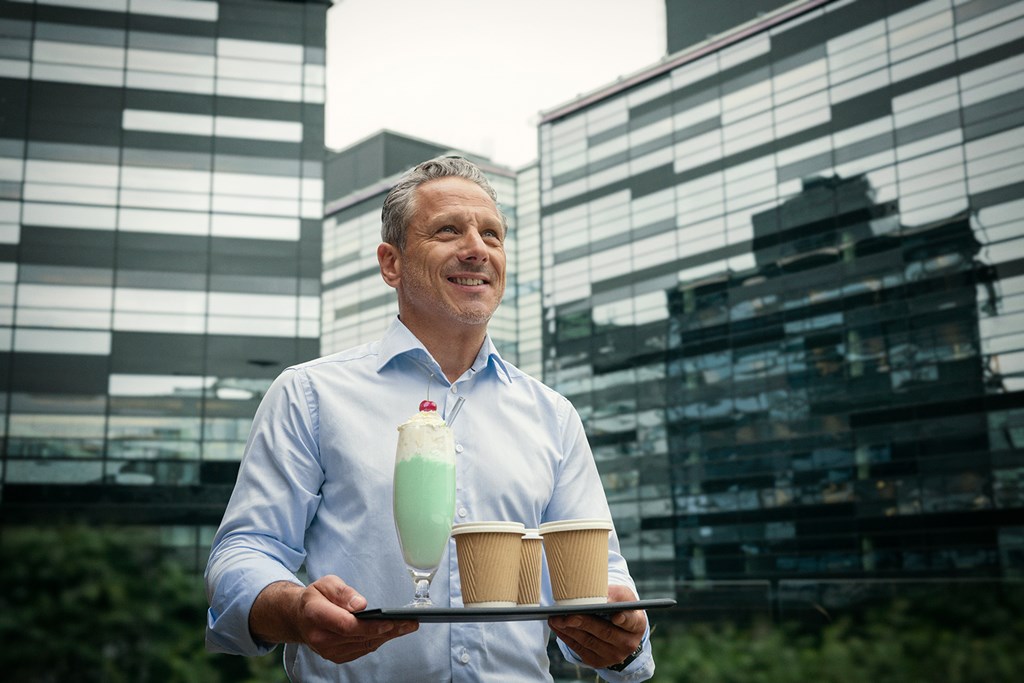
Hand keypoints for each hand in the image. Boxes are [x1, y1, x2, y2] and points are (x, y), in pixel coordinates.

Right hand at [251, 576, 417, 663]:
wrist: (298, 617)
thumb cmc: (315, 597)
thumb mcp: (326, 583)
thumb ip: (343, 592)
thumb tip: (361, 605)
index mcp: (315, 615)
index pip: (347, 625)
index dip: (371, 625)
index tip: (391, 621)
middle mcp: (320, 638)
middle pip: (359, 637)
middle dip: (388, 630)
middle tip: (410, 623)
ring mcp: (328, 651)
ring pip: (364, 645)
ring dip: (388, 636)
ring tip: (408, 626)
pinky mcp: (336, 656)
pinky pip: (362, 650)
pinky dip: (378, 641)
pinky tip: (392, 632)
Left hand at [548, 584, 646, 669]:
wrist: (616, 625)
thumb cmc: (618, 605)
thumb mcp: (621, 595)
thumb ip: (613, 595)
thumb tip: (598, 599)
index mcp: (637, 624)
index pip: (631, 622)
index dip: (623, 619)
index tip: (615, 616)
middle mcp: (628, 643)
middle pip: (605, 632)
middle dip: (585, 623)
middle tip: (569, 615)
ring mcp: (613, 655)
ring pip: (589, 642)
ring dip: (570, 629)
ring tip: (556, 618)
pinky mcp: (598, 661)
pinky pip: (580, 649)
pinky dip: (567, 637)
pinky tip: (558, 626)